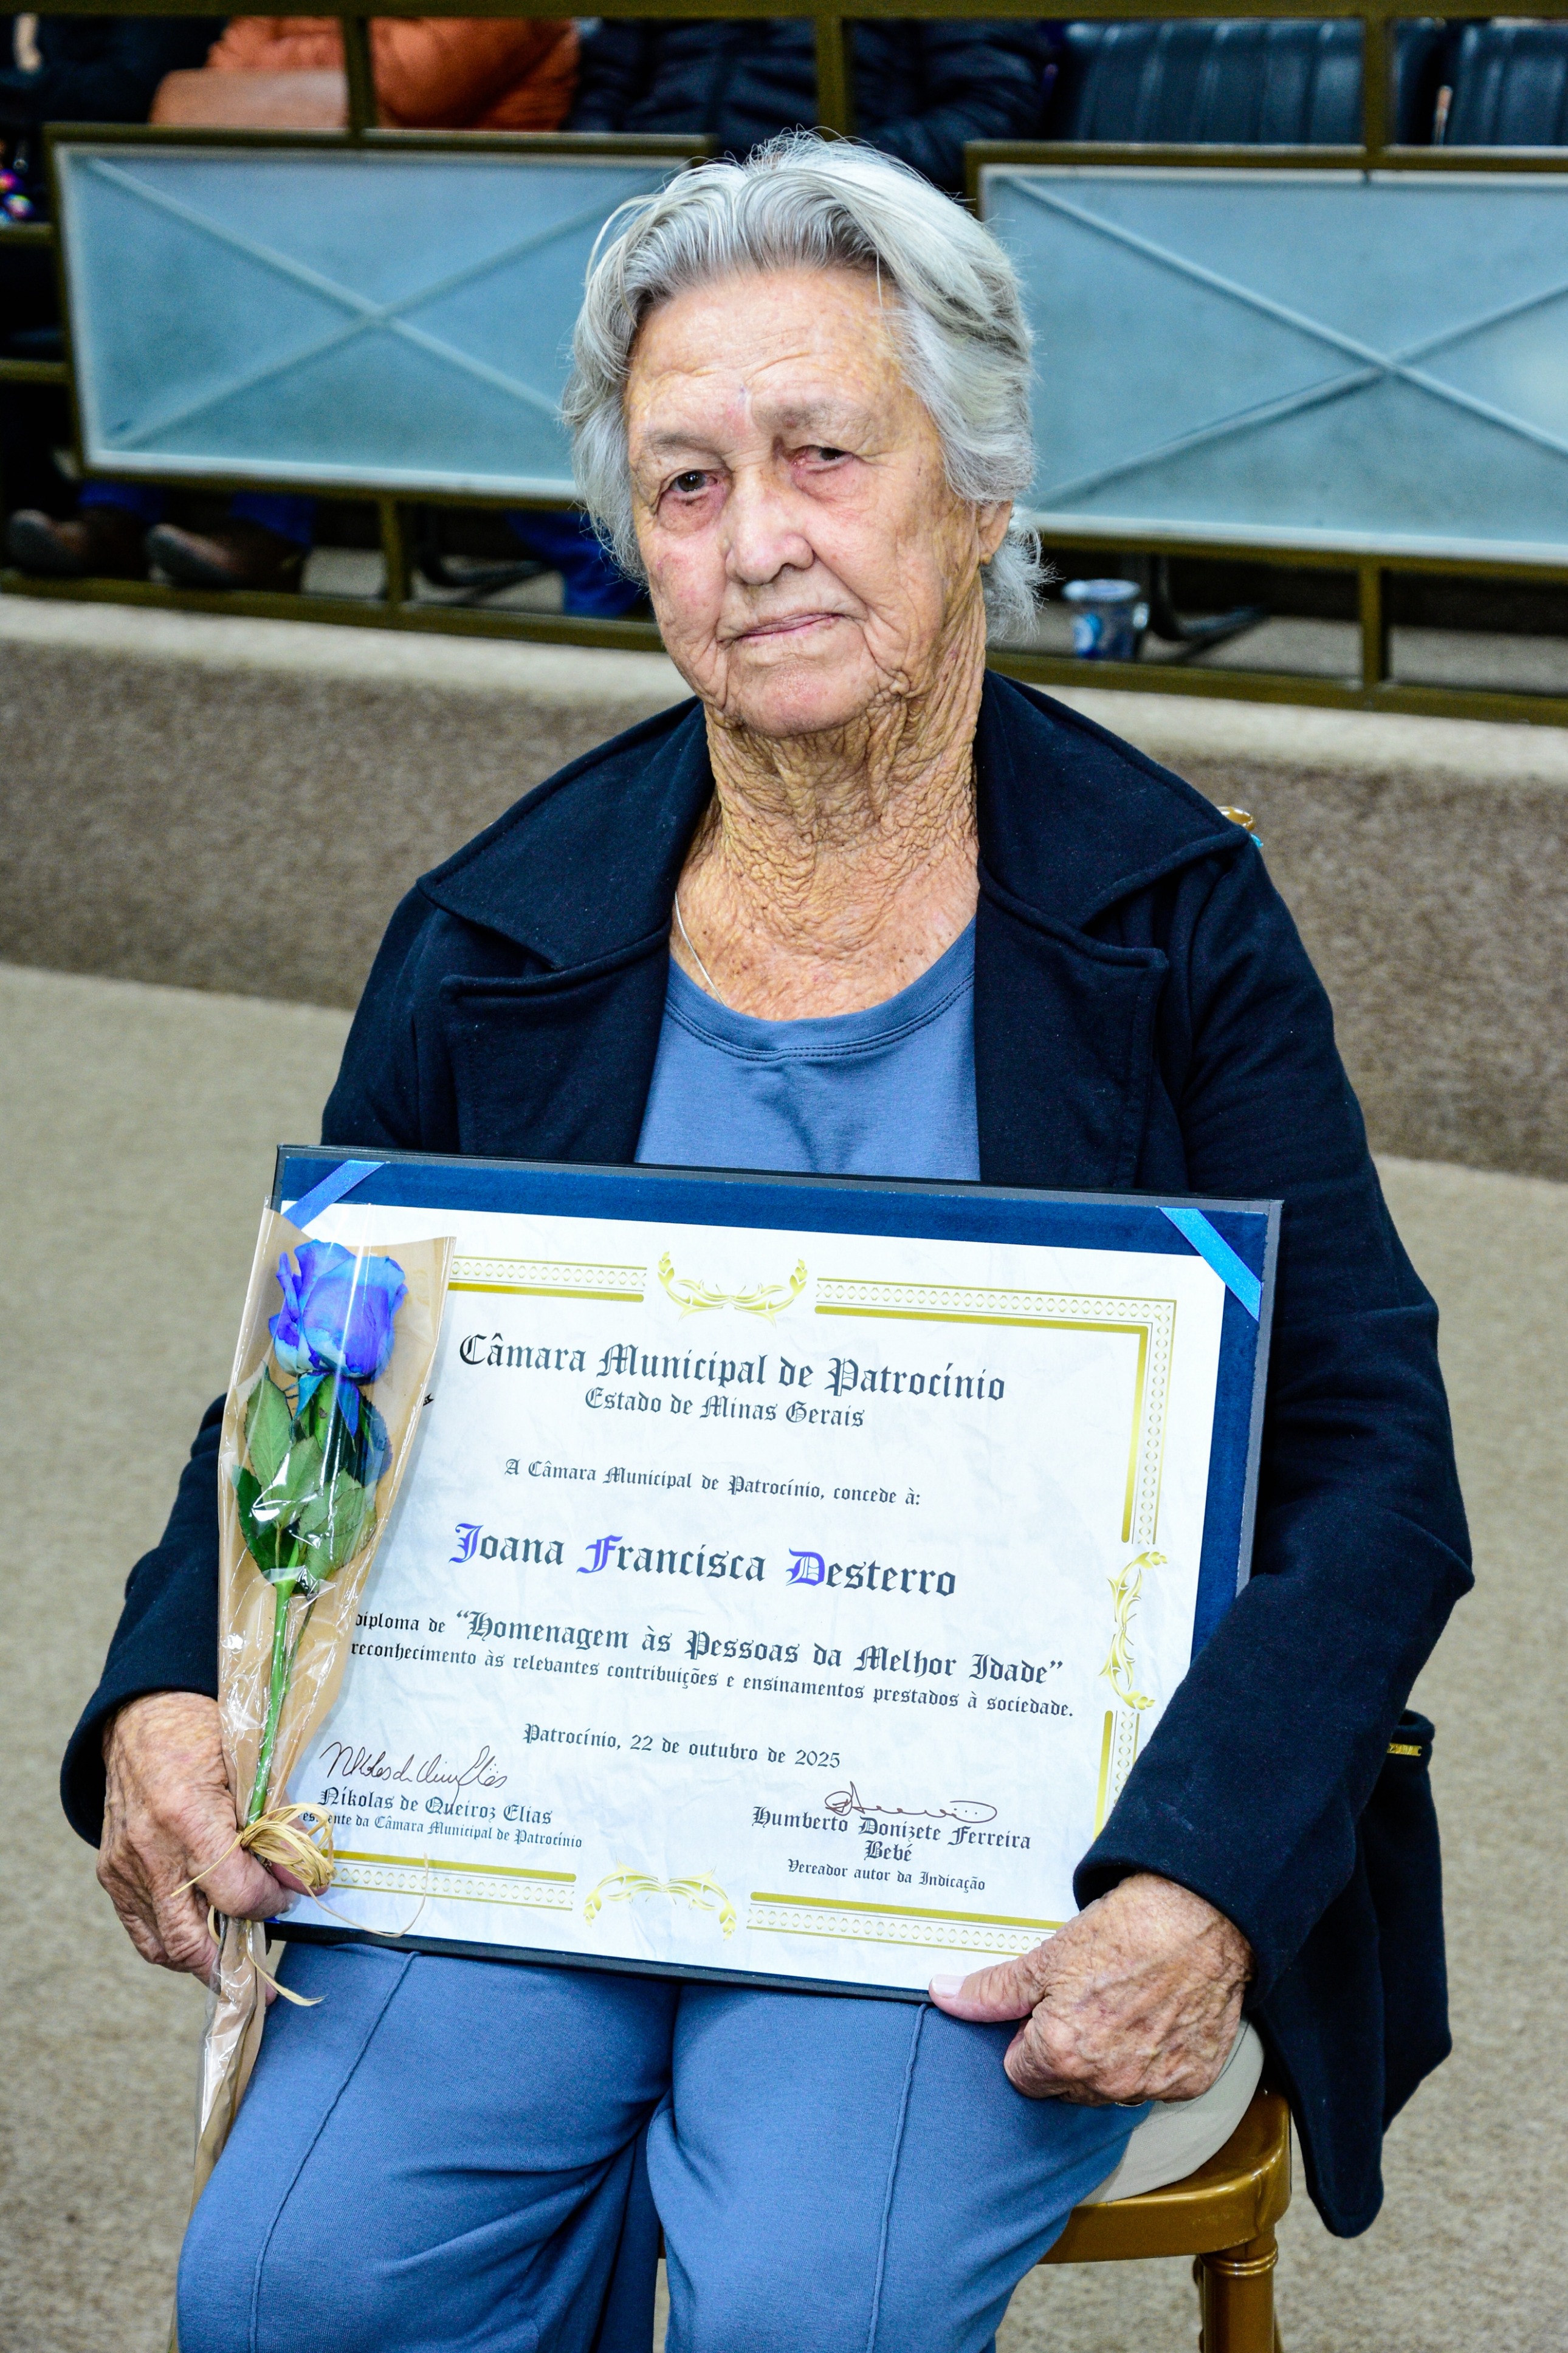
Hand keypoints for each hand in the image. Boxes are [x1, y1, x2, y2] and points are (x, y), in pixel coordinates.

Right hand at [98, 1691, 292, 1981]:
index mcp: (187, 1818)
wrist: (143, 1716)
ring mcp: (124, 1866)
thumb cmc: (203, 1732)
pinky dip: (171, 1942)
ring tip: (235, 1956)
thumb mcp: (251, 1768)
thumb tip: (301, 1878)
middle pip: (189, 1939)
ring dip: (201, 1958)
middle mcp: (150, 1851)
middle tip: (262, 1976)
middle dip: (232, 1963)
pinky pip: (140, 1929)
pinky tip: (201, 1936)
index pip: (235, 1895)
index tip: (288, 1895)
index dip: (270, 1903)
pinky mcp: (112, 1872)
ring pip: (162, 1945)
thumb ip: (276, 1825)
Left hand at [928, 1872, 1252, 2104]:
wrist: (1200, 1918)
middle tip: (1086, 2003)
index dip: (1029, 2039)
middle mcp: (1107, 2083)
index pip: (1021, 2074)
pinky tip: (1156, 2017)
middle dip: (1066, 2054)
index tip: (1048, 2010)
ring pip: (1110, 2089)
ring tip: (1122, 2006)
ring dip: (1109, 2060)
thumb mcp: (1047, 1957)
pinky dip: (1152, 2058)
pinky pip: (1155, 2083)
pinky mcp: (1190, 2082)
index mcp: (1062, 2055)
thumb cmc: (1124, 1931)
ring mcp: (1153, 2086)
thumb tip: (945, 1995)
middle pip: (1065, 2087)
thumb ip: (993, 1990)